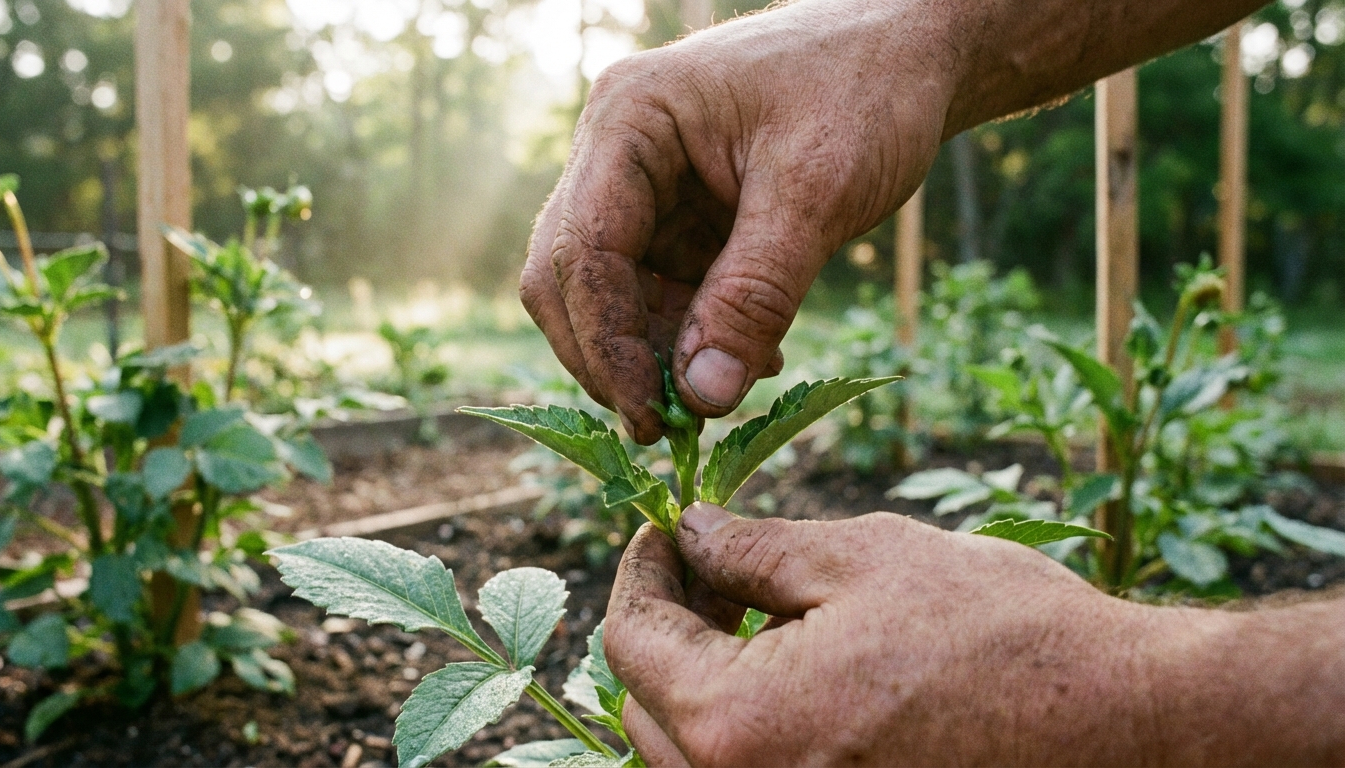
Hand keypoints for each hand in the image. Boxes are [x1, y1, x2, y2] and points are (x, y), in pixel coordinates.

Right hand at [520, 0, 1264, 444]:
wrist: (914, 51)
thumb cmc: (868, 91)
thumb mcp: (817, 193)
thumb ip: (755, 296)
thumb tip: (702, 399)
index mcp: (631, 120)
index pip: (584, 249)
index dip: (606, 343)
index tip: (651, 419)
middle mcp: (617, 151)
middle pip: (572, 276)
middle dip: (612, 357)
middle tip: (667, 429)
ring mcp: (645, 185)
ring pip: (614, 295)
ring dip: (657, 355)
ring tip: (726, 392)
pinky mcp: (679, 216)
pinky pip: (662, 293)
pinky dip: (693, 337)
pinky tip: (749, 359)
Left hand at [603, 504, 1344, 765]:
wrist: (1125, 725)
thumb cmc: (1001, 635)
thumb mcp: (862, 558)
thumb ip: (753, 549)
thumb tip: (690, 531)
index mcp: (737, 726)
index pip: (632, 642)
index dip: (643, 569)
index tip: (668, 526)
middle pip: (647, 705)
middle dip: (667, 622)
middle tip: (710, 560)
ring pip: (690, 750)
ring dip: (701, 676)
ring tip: (753, 608)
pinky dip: (747, 721)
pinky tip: (795, 666)